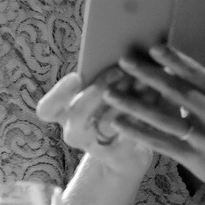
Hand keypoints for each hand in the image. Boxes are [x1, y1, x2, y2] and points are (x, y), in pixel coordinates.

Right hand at [37, 70, 153, 175]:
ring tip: (143, 80)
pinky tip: (156, 95)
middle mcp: (75, 131)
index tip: (76, 77)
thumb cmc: (114, 108)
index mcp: (64, 113)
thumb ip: (108, 73)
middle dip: (99, 90)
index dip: (59, 94)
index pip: (48, 109)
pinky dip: (144, 112)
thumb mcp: (105, 91)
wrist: (128, 153)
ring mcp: (96, 147)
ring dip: (126, 100)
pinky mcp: (120, 155)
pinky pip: (132, 134)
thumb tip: (126, 50)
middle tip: (120, 71)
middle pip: (79, 114)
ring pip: (108, 123)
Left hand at [104, 45, 204, 193]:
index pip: (197, 74)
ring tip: (111, 94)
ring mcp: (204, 137)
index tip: (153, 47)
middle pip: (178, 92)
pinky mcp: (192, 156)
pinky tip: (119, 123)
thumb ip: (199, 86)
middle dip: (149, 75)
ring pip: (165, 119)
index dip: (175, 60)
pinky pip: (160, 142)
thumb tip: (167, 61)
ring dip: (135, 105)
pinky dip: (138, 132)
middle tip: (125, 61)